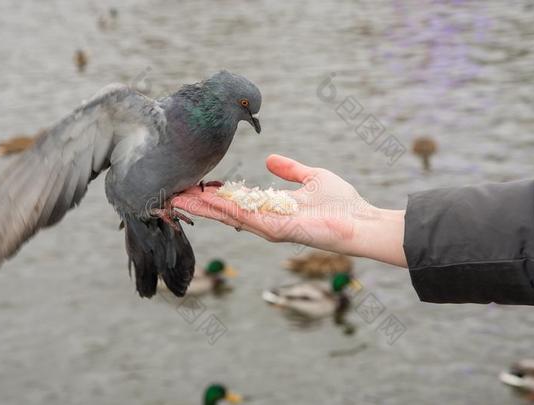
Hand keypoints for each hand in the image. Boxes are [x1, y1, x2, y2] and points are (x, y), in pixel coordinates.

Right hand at [172, 154, 406, 266]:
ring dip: (203, 207)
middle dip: (199, 203)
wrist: (360, 222)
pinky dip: (224, 209)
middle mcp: (265, 221)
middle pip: (225, 211)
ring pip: (229, 215)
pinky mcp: (277, 229)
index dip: (214, 194)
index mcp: (271, 209)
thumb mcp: (311, 178)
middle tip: (172, 194)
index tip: (193, 185)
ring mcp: (269, 227)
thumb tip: (270, 159)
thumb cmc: (341, 204)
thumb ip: (290, 170)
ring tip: (178, 197)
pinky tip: (205, 200)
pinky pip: (246, 217)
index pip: (236, 201)